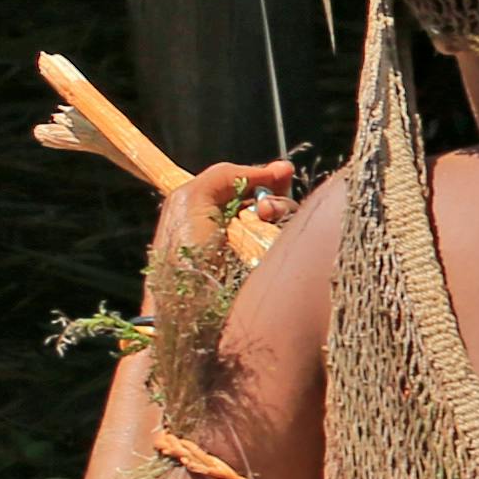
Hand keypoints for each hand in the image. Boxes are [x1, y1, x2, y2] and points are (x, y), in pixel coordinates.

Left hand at [147, 159, 294, 303]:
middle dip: (277, 197)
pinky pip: (296, 245)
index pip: (255, 186)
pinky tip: (276, 240)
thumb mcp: (192, 198)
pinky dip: (290, 238)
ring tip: (267, 220)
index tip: (283, 173)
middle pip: (277, 202)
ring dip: (283, 214)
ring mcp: (259, 252)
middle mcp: (241, 229)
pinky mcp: (275, 272)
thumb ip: (227, 174)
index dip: (268, 178)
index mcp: (217, 209)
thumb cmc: (182, 253)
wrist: (189, 308)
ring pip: (290, 222)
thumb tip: (277, 170)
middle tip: (266, 208)